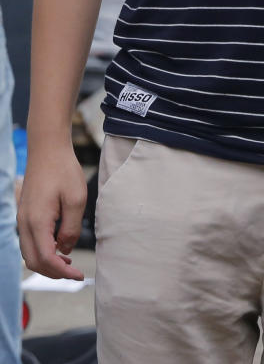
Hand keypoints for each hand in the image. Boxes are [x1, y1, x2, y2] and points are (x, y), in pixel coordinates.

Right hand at [17, 142, 88, 280]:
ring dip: (47, 263)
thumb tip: (66, 249)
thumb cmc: (64, 170)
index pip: (46, 259)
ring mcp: (23, 219)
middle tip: (74, 273)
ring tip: (68, 263)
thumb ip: (71, 228)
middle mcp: (25, 224)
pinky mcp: (26, 214)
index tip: (79, 277)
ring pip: (30, 253)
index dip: (62, 272)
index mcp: (37, 222)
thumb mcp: (76, 199)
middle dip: (53, 272)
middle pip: (34, 262)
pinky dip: (43, 250)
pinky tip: (59, 245)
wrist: (47, 149)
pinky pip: (30, 241)